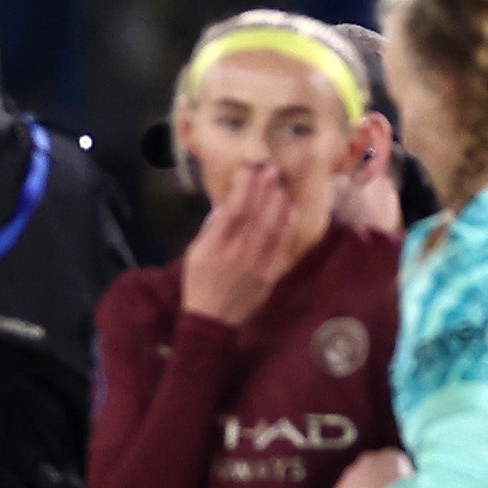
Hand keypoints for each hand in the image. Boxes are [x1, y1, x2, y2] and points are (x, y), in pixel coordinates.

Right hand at [179, 161, 298, 324]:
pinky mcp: (269, 276)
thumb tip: (228, 205)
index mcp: (214, 247)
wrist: (212, 319)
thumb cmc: (199, 283)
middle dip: (263, 189)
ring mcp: (255, 265)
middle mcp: (236, 254)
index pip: (232, 210)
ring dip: (277, 205)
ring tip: (281, 185)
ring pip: (270, 229)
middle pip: (254, 215)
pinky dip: (287, 228)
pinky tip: (291, 212)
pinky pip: (281, 248)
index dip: (243, 187)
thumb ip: (212, 229)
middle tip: (272, 168)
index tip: (249, 169)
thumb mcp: (196, 253)